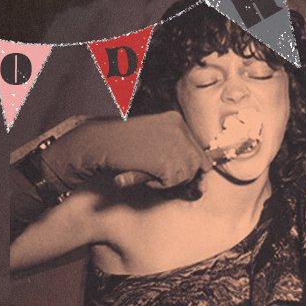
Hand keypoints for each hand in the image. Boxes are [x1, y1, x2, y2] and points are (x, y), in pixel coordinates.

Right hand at [45, 111, 211, 189]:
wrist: (102, 143)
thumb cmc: (123, 142)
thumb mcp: (153, 136)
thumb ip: (174, 148)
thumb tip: (203, 167)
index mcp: (177, 120)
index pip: (198, 149)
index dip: (187, 163)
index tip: (173, 168)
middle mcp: (181, 130)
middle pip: (199, 164)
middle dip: (183, 173)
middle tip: (157, 171)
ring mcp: (177, 146)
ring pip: (189, 175)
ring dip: (170, 179)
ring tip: (148, 169)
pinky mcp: (170, 163)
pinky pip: (173, 184)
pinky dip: (158, 185)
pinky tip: (143, 173)